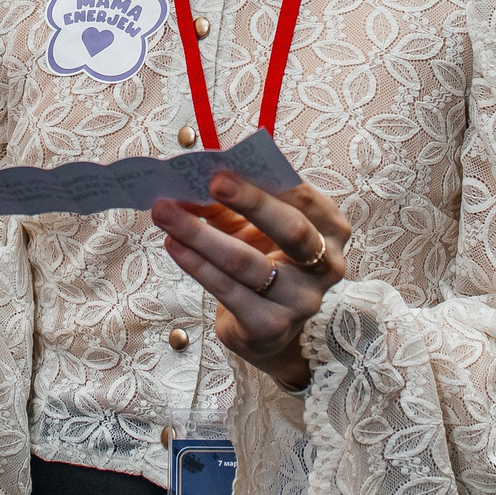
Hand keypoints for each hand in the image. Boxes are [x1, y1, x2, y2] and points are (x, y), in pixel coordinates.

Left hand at [151, 172, 349, 389]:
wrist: (265, 326)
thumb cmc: (263, 260)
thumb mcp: (250, 225)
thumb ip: (228, 202)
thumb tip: (191, 179)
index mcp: (330, 229)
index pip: (304, 198)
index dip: (266, 182)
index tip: (225, 168)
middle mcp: (326, 265)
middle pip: (291, 229)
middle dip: (249, 202)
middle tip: (210, 182)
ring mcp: (302, 300)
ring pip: (249, 262)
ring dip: (202, 234)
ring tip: (166, 212)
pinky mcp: (271, 326)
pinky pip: (229, 290)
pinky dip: (196, 264)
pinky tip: (173, 244)